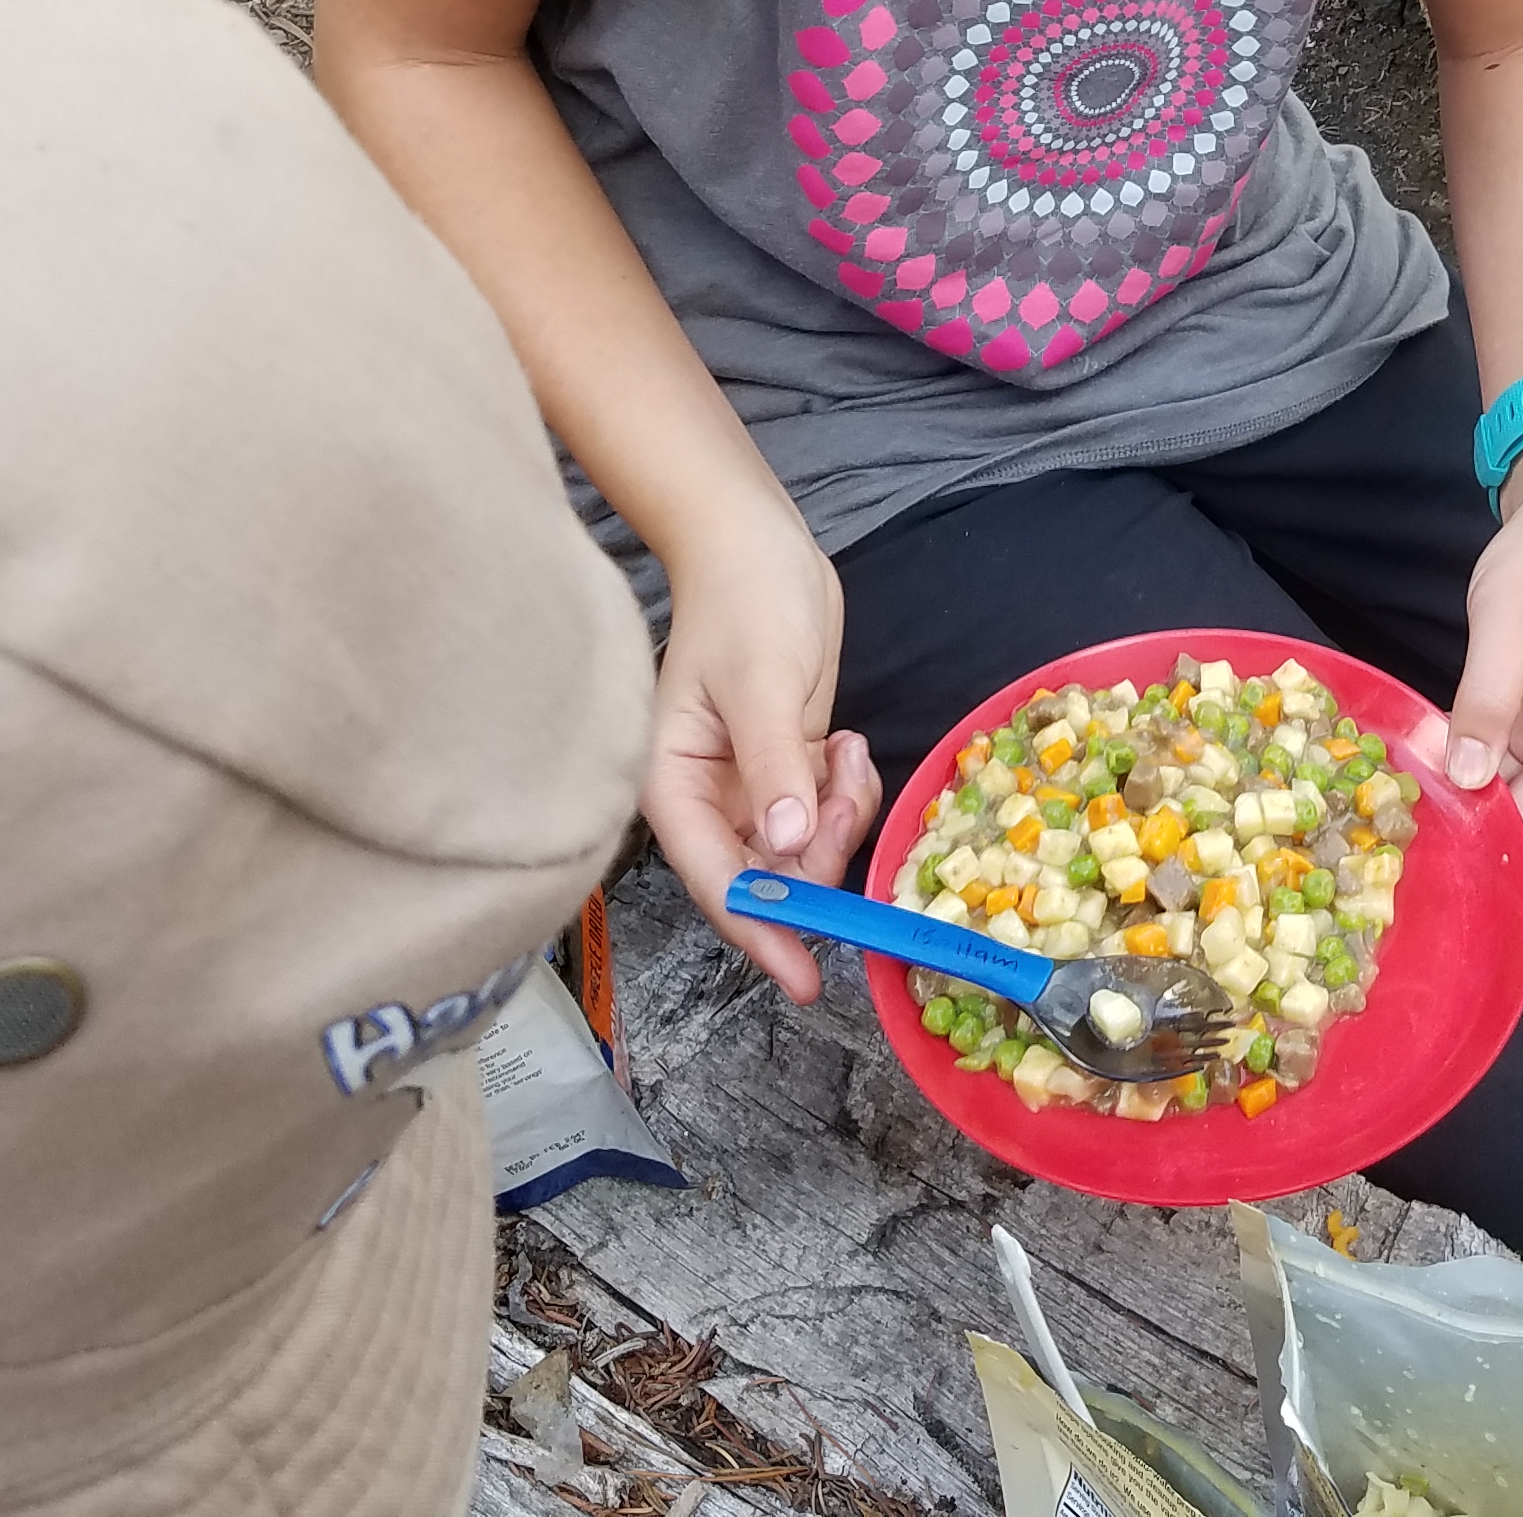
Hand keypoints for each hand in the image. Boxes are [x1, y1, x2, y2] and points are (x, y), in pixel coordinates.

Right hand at [644, 517, 883, 1001]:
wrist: (759, 544)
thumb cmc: (745, 602)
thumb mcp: (763, 683)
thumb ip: (774, 766)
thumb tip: (785, 845)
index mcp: (674, 786)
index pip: (718, 883)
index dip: (763, 934)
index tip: (808, 978)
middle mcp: (708, 798)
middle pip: (767, 877)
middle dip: (816, 860)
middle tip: (842, 796)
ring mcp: (750, 786)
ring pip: (804, 850)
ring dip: (839, 820)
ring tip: (845, 755)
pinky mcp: (787, 766)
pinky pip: (825, 814)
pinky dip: (848, 794)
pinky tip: (846, 743)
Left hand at [1413, 421, 1522, 917]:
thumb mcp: (1512, 614)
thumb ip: (1489, 697)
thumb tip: (1467, 780)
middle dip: (1500, 844)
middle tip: (1429, 884)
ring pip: (1520, 790)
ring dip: (1475, 809)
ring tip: (1411, 844)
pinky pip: (1499, 757)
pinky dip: (1465, 771)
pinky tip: (1418, 788)